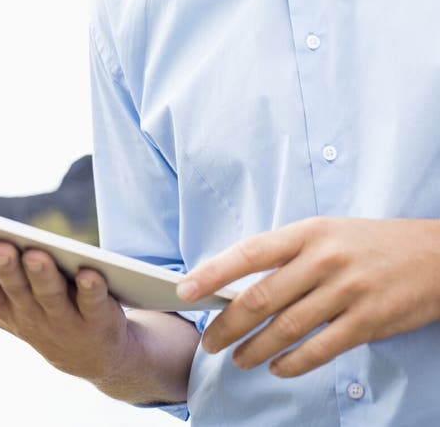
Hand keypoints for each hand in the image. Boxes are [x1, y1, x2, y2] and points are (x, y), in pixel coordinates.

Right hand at [0, 237, 130, 380]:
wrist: (90, 355)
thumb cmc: (31, 311)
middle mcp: (26, 313)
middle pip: (10, 286)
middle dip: (0, 266)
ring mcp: (62, 319)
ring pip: (49, 294)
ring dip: (41, 275)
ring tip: (34, 253)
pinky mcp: (97, 318)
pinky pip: (94, 301)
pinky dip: (91, 288)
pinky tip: (88, 272)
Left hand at [176, 216, 439, 377]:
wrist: (434, 255)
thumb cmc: (371, 243)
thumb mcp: (327, 233)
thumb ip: (288, 254)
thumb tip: (239, 283)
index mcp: (308, 232)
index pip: (249, 252)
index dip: (213, 272)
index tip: (186, 290)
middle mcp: (323, 259)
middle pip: (260, 298)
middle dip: (227, 324)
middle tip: (209, 342)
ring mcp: (346, 291)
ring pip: (285, 328)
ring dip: (254, 349)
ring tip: (238, 360)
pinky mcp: (367, 321)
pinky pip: (319, 350)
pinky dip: (292, 364)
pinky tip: (278, 368)